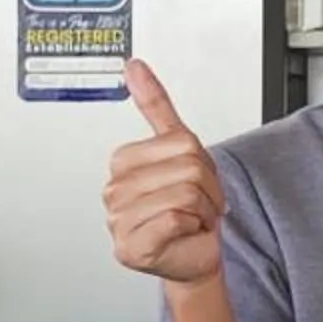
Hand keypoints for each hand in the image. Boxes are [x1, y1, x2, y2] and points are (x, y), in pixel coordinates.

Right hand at [104, 61, 224, 284]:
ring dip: (202, 211)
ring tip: (190, 221)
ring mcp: (118, 219)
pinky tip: (181, 235)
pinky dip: (192, 228)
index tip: (196, 182)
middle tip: (198, 206)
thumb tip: (134, 66)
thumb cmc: (191, 209)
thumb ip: (156, 106)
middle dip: (207, 189)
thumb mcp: (181, 151)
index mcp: (123, 161)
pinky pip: (175, 219)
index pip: (182, 142)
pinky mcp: (130, 245)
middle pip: (187, 166)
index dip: (204, 163)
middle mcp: (115, 189)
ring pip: (184, 193)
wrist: (197, 256)